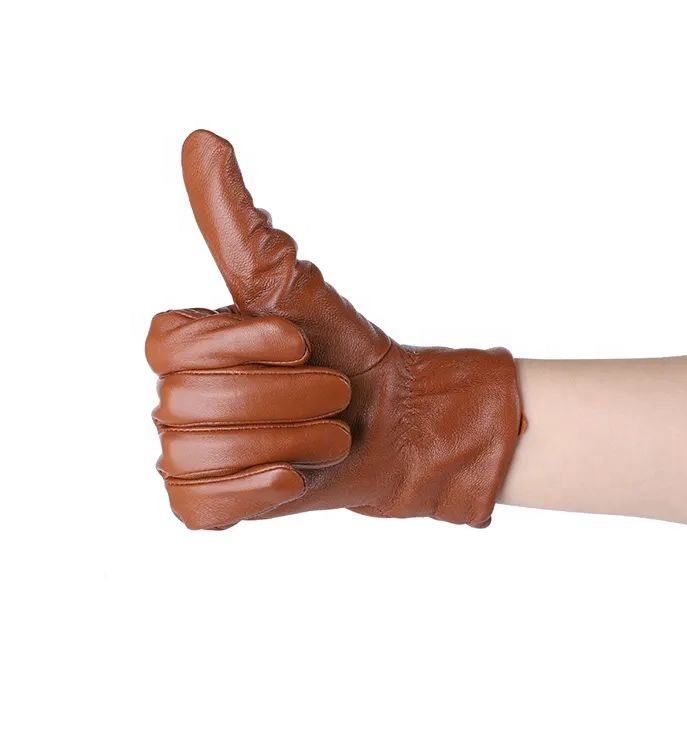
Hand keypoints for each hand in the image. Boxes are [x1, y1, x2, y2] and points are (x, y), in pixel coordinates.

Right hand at [148, 129, 521, 528]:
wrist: (392, 421)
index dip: (243, 347)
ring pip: (200, 455)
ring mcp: (188, 453)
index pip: (169, 346)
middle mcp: (175, 397)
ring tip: (325, 435)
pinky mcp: (208, 502)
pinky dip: (253, 492)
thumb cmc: (344, 349)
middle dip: (284, 398)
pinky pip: (197, 507)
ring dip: (286, 442)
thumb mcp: (291, 284)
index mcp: (184, 346)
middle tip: (330, 395)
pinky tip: (291, 477)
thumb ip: (238, 222)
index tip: (300, 342)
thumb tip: (202, 139)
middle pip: (192, 403)